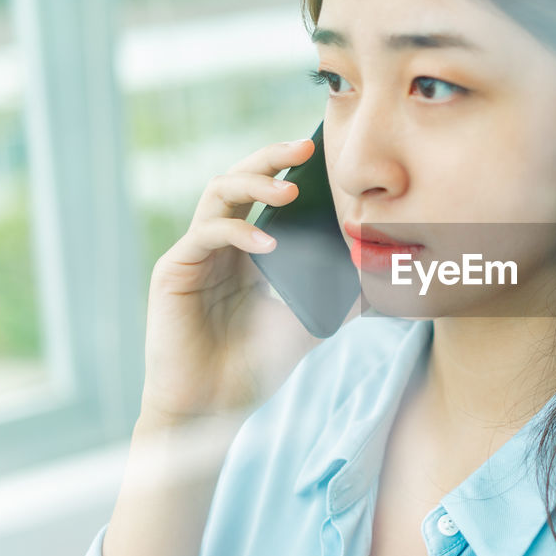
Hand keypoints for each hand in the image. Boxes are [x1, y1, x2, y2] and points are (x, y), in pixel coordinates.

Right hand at [139, 137, 322, 426]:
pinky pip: (205, 235)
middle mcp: (216, 243)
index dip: (285, 168)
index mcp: (245, 249)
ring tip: (288, 188)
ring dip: (254, 184)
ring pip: (217, 195)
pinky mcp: (174, 272)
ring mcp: (193, 254)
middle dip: (269, 158)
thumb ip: (337, 299)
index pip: (262, 193)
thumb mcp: (306, 324)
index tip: (318, 153)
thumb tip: (381, 277)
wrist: (211, 408)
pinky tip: (268, 244)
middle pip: (236, 179)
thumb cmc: (252, 367)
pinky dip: (239, 233)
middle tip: (303, 148)